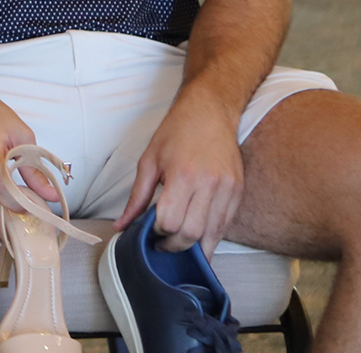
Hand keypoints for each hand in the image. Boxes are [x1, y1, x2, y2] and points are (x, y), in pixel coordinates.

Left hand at [115, 90, 243, 254]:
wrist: (209, 112)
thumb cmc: (176, 133)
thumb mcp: (149, 161)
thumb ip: (136, 198)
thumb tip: (121, 226)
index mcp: (182, 175)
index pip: (170, 222)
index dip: (158, 233)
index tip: (152, 230)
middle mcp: (208, 184)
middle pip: (191, 234)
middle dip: (174, 246)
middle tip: (163, 243)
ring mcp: (227, 189)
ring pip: (213, 235)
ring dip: (195, 247)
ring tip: (180, 243)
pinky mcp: (238, 191)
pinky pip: (226, 225)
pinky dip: (212, 236)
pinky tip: (199, 234)